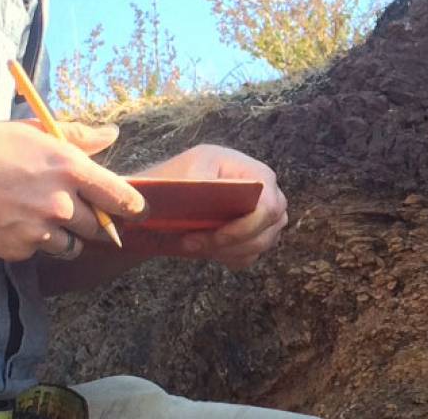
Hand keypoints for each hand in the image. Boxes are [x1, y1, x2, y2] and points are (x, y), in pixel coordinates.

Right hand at [0, 119, 145, 261]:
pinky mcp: (18, 250)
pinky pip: (39, 252)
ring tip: (41, 217)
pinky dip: (32, 243)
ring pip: (72, 245)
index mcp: (69, 167)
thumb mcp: (34, 132)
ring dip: (65, 236)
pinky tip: (12, 223)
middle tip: (75, 211)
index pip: (120, 197)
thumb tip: (112, 134)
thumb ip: (78, 137)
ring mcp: (39, 230)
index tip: (136, 212)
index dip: (132, 207)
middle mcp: (60, 202)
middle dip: (92, 221)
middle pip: (98, 226)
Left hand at [132, 144, 287, 269]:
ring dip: (231, 250)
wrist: (154, 206)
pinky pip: (253, 253)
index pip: (270, 201)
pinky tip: (207, 250)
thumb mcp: (180, 177)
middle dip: (237, 241)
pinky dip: (232, 257)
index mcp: (248, 170)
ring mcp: (258, 211)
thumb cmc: (167, 185)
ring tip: (195, 245)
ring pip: (265, 241)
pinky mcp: (250, 232)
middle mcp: (261, 189)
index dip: (249, 224)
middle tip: (198, 243)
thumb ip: (200, 184)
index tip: (217, 236)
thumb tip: (209, 191)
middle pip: (273, 223)